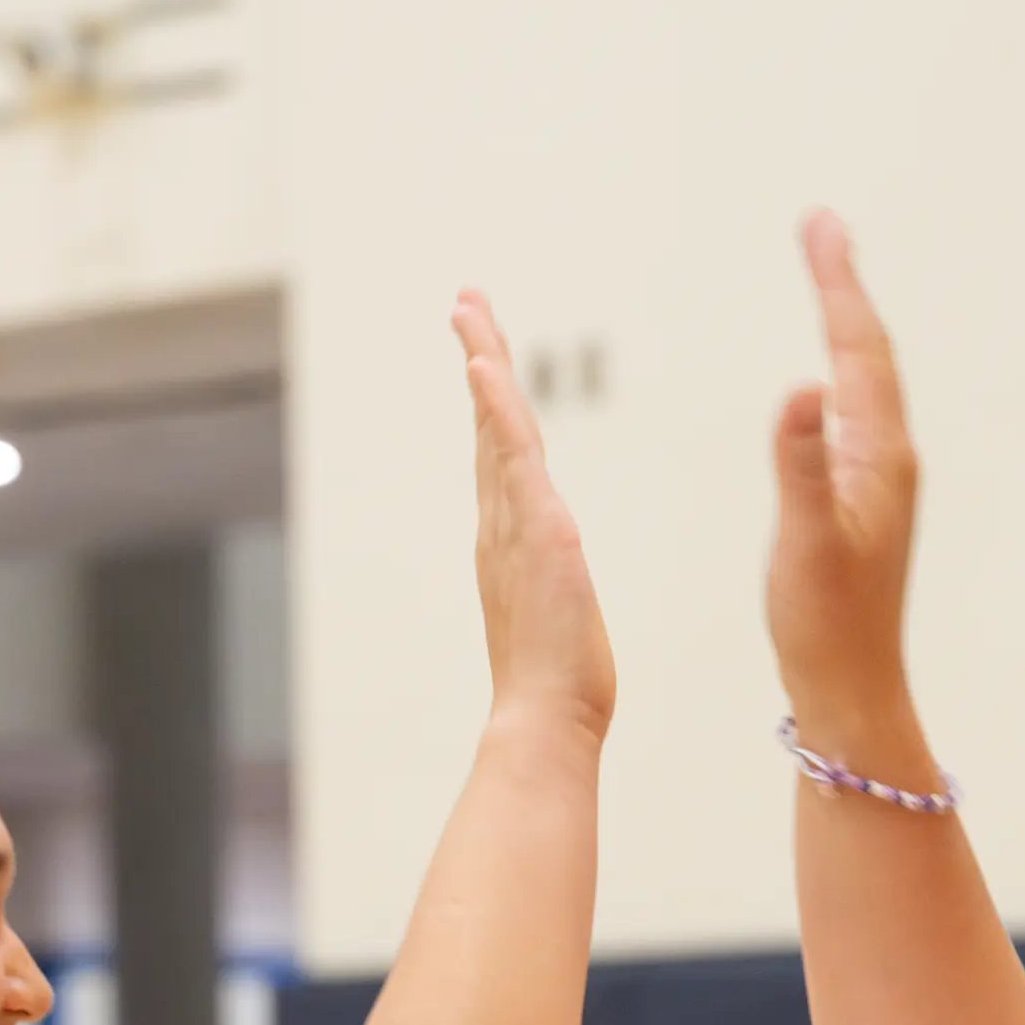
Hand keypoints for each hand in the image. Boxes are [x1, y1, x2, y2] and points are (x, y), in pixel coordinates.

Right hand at [455, 293, 616, 742]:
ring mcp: (516, 524)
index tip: (481, 358)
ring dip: (482, 362)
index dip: (490, 402)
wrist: (544, 723)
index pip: (500, 454)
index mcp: (511, 540)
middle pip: (487, 424)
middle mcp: (503, 524)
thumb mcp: (558, 624)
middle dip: (478, 359)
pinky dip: (494, 408)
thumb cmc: (556, 690)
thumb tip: (556, 602)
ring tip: (468, 307)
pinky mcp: (538, 531)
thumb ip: (552, 598)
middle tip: (465, 301)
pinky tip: (482, 367)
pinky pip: (510, 456)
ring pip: (494, 426)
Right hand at [766, 213, 925, 749]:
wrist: (852, 689)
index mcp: (879, 457)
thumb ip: (803, 465)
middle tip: (820, 227)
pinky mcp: (863, 503)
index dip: (837, 285)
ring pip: (865, 381)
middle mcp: (888, 460)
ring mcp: (878, 481)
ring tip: (826, 278)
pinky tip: (830, 381)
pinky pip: (854, 414)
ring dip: (844, 325)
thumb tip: (805, 387)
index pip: (858, 350)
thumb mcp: (806, 541)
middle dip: (842, 287)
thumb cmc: (827, 623)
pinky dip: (840, 373)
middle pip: (868, 352)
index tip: (820, 226)